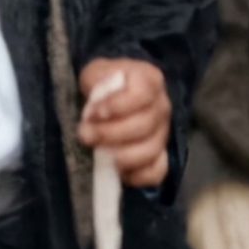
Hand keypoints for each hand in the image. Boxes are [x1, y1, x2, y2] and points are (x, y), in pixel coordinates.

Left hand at [77, 58, 171, 188]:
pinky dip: (136, 175)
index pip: (142, 93)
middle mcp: (162, 107)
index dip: (119, 105)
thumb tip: (97, 104)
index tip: (96, 112)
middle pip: (145, 125)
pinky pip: (156, 172)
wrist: (111, 100)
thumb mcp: (95, 73)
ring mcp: (162, 134)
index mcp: (150, 80)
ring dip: (120, 156)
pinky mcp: (158, 157)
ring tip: (98, 152)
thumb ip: (96, 81)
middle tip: (85, 134)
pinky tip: (116, 170)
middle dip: (110, 133)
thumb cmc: (104, 85)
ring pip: (150, 151)